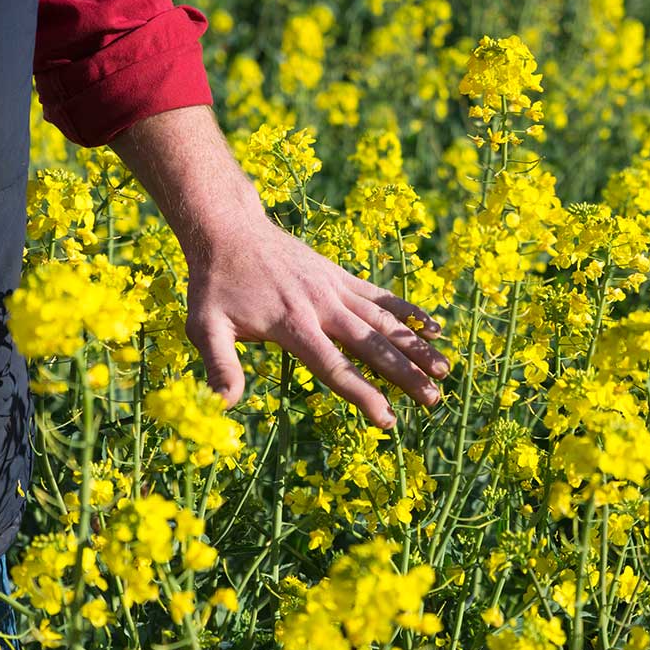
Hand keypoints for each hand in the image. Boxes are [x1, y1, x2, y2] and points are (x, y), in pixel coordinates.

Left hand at [183, 210, 449, 427]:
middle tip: (434, 402)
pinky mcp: (338, 275)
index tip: (387, 420)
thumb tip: (223, 405)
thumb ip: (219, 366)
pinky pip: (379, 295)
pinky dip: (406, 309)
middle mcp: (321, 305)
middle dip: (405, 374)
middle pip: (371, 344)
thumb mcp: (204, 326)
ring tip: (445, 370)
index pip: (335, 367)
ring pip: (383, 319)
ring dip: (415, 345)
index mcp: (292, 324)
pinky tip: (432, 325)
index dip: (363, 395)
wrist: (226, 229)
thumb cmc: (214, 285)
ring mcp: (333, 288)